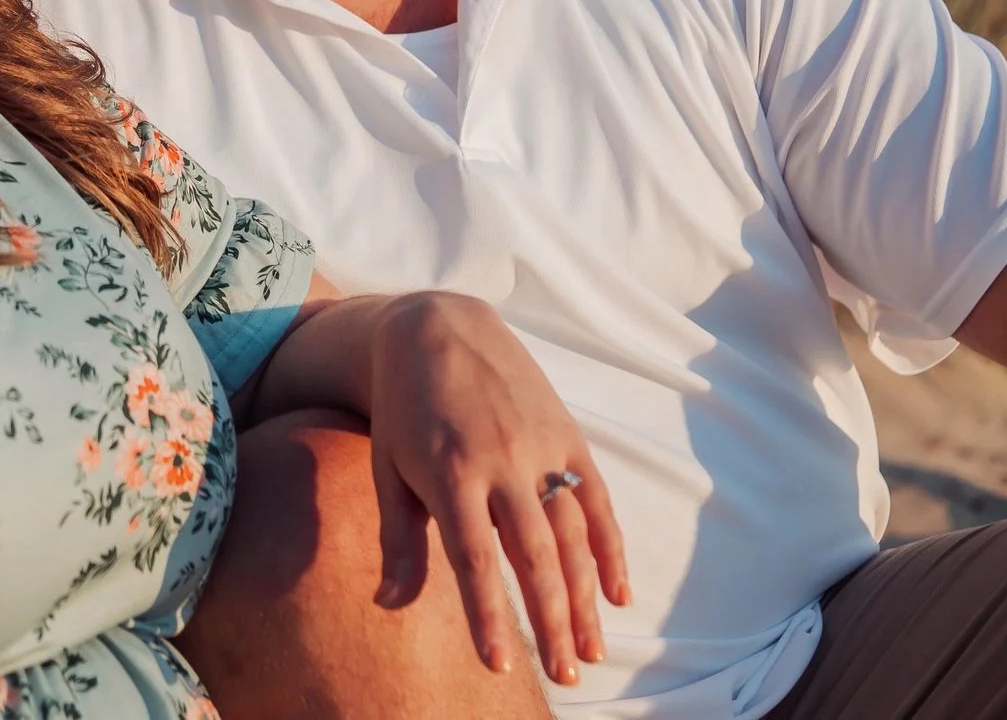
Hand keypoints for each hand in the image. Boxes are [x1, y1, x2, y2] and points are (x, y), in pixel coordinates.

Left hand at [365, 291, 628, 685]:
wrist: (440, 327)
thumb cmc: (403, 407)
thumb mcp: (388, 467)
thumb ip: (398, 538)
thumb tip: (387, 605)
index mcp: (451, 473)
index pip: (476, 558)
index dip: (489, 614)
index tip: (500, 666)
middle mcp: (503, 462)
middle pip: (535, 556)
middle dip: (551, 621)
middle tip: (562, 678)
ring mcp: (541, 447)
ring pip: (573, 535)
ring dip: (585, 598)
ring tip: (590, 653)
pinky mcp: (567, 434)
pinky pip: (597, 499)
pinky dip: (610, 548)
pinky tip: (619, 595)